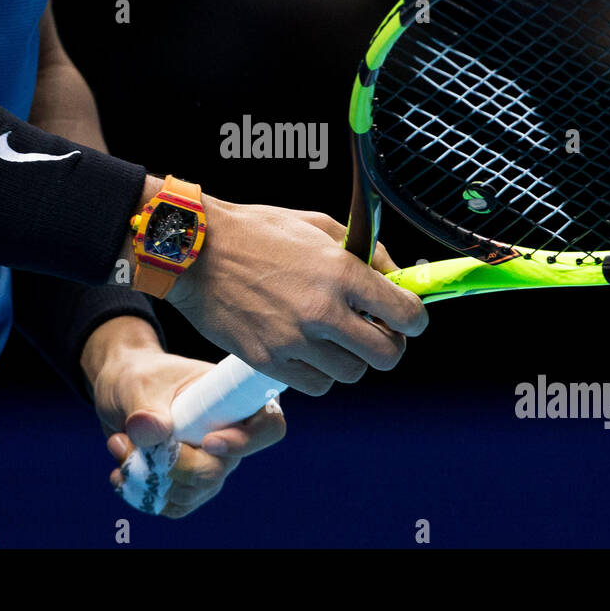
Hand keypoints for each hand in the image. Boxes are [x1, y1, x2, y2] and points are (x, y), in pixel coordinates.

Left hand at [83, 316, 285, 517]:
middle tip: (133, 443)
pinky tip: (121, 471)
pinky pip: (175, 504)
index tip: (208, 442)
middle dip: (175, 466)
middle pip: (220, 469)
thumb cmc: (138, 376)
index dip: (246, 442)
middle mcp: (231, 434)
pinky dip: (144, 495)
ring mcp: (211, 462)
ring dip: (150, 478)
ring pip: (195, 492)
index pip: (267, 427)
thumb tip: (150, 431)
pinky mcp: (189, 482)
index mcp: (235, 399)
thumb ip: (145, 408)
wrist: (119, 390)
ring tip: (119, 444)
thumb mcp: (137, 384)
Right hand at [166, 199, 427, 394]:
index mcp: (341, 272)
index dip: (413, 320)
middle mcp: (323, 311)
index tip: (406, 319)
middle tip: (374, 334)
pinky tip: (308, 352)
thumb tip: (396, 277)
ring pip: (352, 374)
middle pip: (387, 354)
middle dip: (388, 346)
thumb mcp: (318, 224)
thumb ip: (364, 252)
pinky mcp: (268, 360)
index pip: (406, 314)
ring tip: (333, 339)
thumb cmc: (256, 232)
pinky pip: (316, 386)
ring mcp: (295, 340)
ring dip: (350, 360)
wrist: (195, 251)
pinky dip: (319, 374)